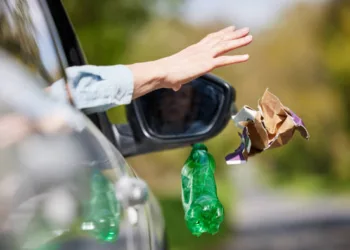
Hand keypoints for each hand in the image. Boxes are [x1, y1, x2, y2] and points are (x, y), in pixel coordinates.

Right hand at [129, 26, 251, 97]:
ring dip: (239, 41)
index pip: (210, 39)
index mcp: (193, 50)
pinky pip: (225, 60)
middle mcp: (201, 50)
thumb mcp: (174, 76)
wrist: (162, 71)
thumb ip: (177, 81)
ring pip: (225, 46)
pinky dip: (237, 58)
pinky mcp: (207, 64)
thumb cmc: (165, 74)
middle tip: (245, 30)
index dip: (221, 33)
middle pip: (220, 39)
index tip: (230, 29)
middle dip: (234, 34)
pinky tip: (246, 57)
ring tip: (250, 37)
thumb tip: (175, 86)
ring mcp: (205, 56)